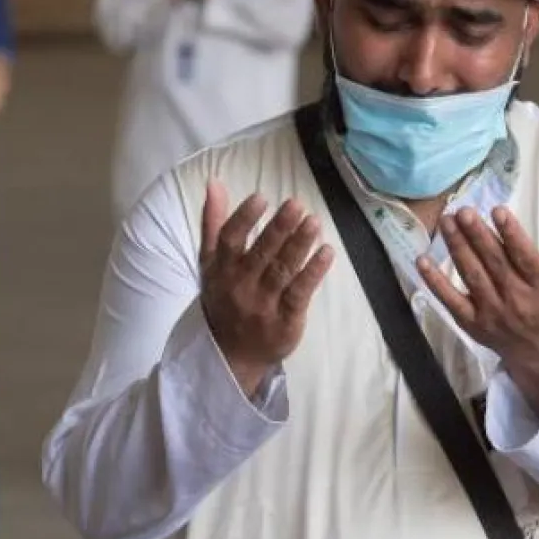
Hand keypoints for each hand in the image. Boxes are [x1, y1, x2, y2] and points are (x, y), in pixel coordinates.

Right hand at [198, 181, 334, 396]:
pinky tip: (327, 252)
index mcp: (222, 268)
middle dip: (279, 229)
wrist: (230, 355)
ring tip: (314, 222)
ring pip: (282, 271)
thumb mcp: (211, 263)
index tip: (261, 197)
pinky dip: (314, 272)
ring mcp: (263, 304)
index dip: (244, 218)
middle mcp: (241, 285)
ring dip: (299, 246)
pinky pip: (300, 293)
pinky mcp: (285, 320)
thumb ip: (213, 223)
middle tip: (297, 204)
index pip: (230, 240)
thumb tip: (214, 183)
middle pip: (261, 254)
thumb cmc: (224, 298)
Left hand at [417, 205, 538, 416]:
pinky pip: (450, 300)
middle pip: (494, 264)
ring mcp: (492, 312)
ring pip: (472, 275)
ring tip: (447, 221)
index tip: (498, 211)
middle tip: (464, 210)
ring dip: (457, 247)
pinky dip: (434, 282)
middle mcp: (517, 300)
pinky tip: (422, 259)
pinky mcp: (472, 322)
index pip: (526, 258)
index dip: (512, 235)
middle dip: (477, 235)